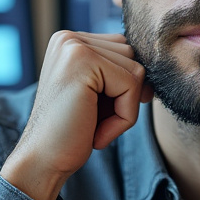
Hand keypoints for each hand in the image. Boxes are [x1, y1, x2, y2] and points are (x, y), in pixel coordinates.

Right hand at [0, 30, 151, 199]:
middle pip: (133, 57)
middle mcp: (69, 37)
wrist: (43, 161)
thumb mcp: (99, 95)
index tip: (95, 113)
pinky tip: (96, 133)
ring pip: (136, 71)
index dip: (122, 87)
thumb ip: (119, 72)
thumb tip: (156, 68)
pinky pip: (131, 85)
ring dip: (125, 108)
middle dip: (124, 96)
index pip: (124, 51)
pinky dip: (124, 117)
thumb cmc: (73, 132)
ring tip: (94, 126)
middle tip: (93, 122)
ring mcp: (73, 46)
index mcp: (70, 41)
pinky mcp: (83, 61)